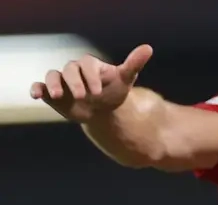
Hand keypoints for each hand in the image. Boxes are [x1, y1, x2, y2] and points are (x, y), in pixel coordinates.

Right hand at [30, 45, 153, 122]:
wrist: (104, 111)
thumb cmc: (114, 91)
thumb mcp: (125, 79)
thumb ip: (133, 64)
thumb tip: (148, 48)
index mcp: (90, 64)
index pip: (87, 64)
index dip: (91, 76)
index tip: (99, 91)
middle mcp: (74, 70)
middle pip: (69, 70)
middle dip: (75, 82)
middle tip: (82, 96)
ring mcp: (62, 81)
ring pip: (53, 76)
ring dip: (53, 84)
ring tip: (57, 95)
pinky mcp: (52, 92)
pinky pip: (41, 86)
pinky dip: (37, 89)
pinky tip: (36, 95)